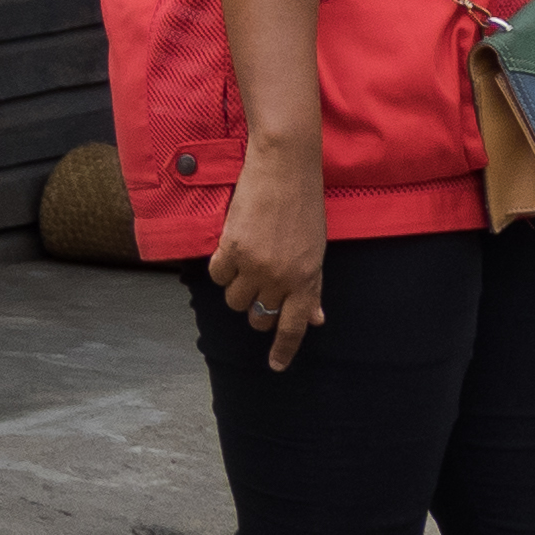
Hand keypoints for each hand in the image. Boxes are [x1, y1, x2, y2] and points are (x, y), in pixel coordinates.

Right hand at [205, 142, 329, 373]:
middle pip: (259, 316)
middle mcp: (282, 277)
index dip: (284, 348)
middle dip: (259, 310)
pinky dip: (222, 268)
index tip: (276, 366)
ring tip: (249, 260)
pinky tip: (233, 250)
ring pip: (235, 300)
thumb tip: (316, 318)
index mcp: (308, 277)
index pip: (295, 325)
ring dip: (239, 287)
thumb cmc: (305, 205)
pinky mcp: (231, 249)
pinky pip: (218, 277)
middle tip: (260, 287)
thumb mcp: (316, 248)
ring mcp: (255, 265)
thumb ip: (313, 286)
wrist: (285, 168)